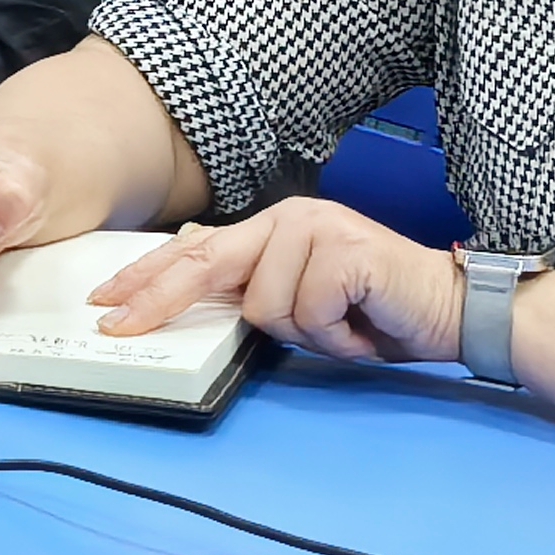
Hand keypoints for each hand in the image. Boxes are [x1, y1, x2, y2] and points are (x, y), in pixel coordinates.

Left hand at [88, 200, 462, 361]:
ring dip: (304, 335)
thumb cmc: (374, 312)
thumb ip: (253, 294)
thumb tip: (194, 303)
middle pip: (205, 261)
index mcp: (272, 228)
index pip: (196, 250)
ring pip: (263, 306)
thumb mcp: (300, 304)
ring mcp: (315, 228)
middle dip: (158, 299)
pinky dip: (334, 336)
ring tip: (341, 328)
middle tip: (118, 326)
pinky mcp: (343, 248)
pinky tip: (360, 326)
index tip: (106, 301)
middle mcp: (288, 218)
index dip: (148, 276)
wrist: (447, 310)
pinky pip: (307, 311)